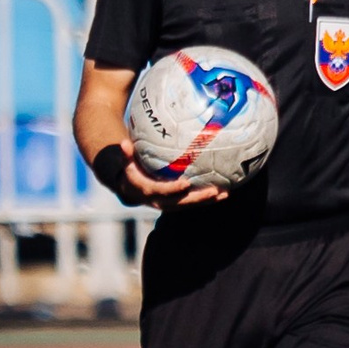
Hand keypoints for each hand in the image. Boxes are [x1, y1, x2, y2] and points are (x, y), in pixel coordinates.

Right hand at [110, 141, 226, 209]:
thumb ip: (126, 154)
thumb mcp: (125, 161)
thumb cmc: (130, 169)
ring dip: (207, 201)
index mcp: (145, 191)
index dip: (172, 189)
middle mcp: (157, 201)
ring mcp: (168, 204)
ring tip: (225, 194)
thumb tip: (123, 143)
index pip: (160, 192)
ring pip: (189, 205)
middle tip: (213, 191)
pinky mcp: (176, 203)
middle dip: (196, 199)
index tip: (185, 184)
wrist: (129, 187)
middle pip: (179, 203)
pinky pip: (193, 202)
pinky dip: (207, 198)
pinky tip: (224, 192)